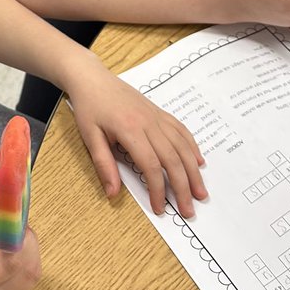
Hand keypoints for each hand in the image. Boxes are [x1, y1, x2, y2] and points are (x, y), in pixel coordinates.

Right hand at [0, 221, 40, 289]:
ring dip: (31, 253)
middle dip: (29, 245)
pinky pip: (28, 281)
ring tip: (15, 239)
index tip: (18, 224)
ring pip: (32, 276)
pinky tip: (16, 252)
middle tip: (19, 227)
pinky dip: (27, 262)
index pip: (12, 263)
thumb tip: (18, 234)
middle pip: (27, 271)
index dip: (21, 241)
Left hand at [67, 62, 207, 218]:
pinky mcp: (159, 112)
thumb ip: (103, 165)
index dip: (157, 189)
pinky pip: (181, 130)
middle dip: (183, 187)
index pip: (150, 165)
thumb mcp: (89, 136)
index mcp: (130, 129)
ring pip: (181, 146)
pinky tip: (198, 161)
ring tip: (201, 192)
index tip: (159, 208)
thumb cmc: (89, 107)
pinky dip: (192, 147)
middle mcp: (148, 123)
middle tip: (190, 210)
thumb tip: (113, 194)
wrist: (93, 78)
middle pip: (172, 159)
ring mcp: (156, 116)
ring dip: (193, 171)